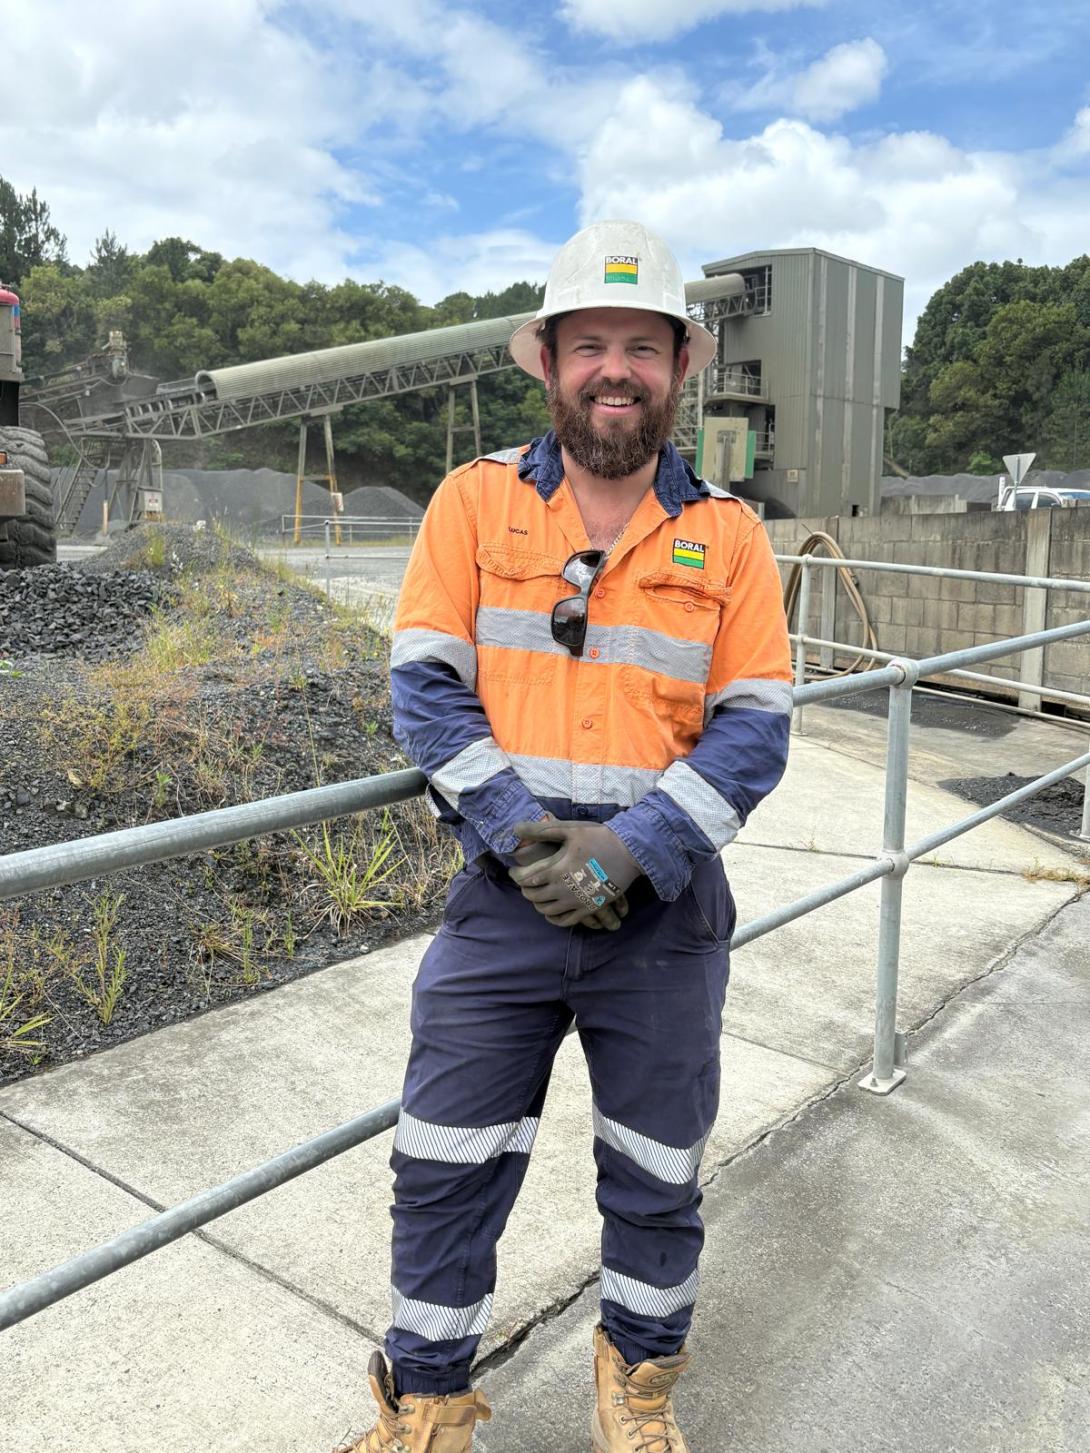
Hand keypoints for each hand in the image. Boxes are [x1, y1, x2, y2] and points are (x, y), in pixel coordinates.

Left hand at [510, 820, 641, 928]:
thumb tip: (516, 829)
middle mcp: (563, 889)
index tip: (514, 870)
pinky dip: (554, 919)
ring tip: (538, 894)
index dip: (516, 875)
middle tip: (524, 882)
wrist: (629, 852)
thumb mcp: (569, 829)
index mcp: (556, 869)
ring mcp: (576, 901)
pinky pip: (565, 921)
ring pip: (546, 911)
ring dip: (538, 903)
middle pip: (534, 896)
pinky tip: (552, 911)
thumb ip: (541, 830)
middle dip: (525, 889)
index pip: (526, 878)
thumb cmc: (599, 837)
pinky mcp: (589, 909)